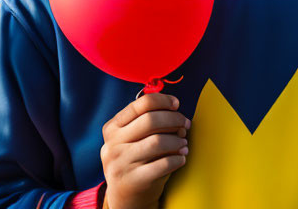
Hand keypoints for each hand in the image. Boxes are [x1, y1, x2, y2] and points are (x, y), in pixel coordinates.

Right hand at [100, 92, 190, 208]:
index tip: (176, 104)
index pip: (140, 104)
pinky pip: (163, 164)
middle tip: (185, 124)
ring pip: (158, 141)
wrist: (124, 197)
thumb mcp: (131, 139)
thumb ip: (147, 122)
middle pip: (150, 120)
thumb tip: (176, 114)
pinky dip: (177, 159)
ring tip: (183, 143)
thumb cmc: (134, 160)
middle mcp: (113, 144)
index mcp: (112, 127)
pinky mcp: (133, 180)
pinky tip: (181, 158)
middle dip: (174, 119)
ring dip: (177, 140)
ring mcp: (120, 163)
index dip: (163, 100)